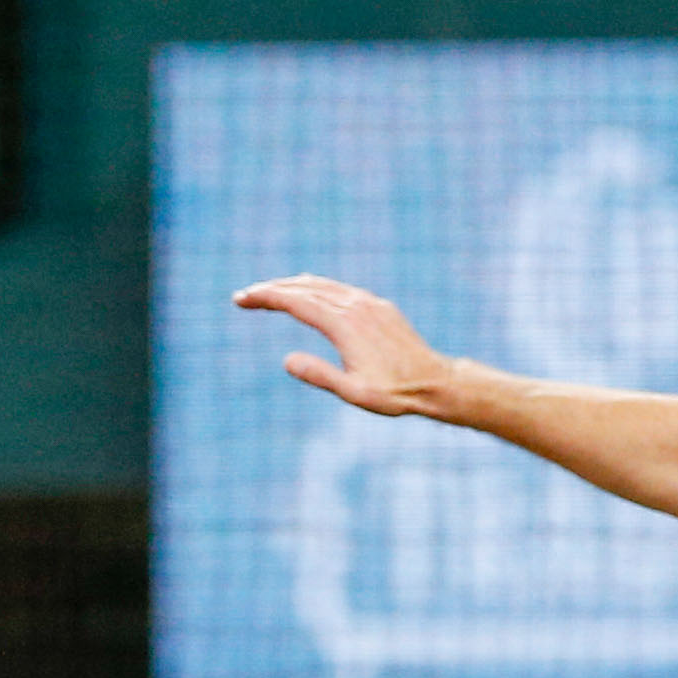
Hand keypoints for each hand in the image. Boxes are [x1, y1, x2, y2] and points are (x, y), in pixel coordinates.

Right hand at [229, 273, 456, 417]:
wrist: (435, 382)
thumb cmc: (394, 393)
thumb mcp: (353, 393)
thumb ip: (320, 375)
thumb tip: (287, 360)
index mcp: (344, 324)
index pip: (296, 301)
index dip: (265, 298)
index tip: (241, 299)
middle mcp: (355, 306)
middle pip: (304, 287)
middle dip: (271, 289)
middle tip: (244, 296)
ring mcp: (368, 303)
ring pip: (322, 284)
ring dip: (292, 285)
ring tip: (269, 292)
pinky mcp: (378, 306)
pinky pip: (339, 288)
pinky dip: (315, 287)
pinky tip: (309, 292)